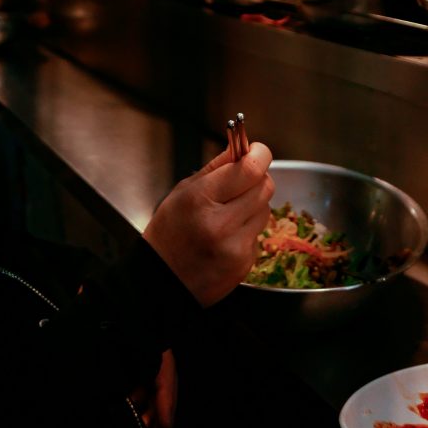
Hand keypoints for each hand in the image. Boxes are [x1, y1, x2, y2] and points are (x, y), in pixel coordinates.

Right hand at [143, 142, 273, 306]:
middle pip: (265, 187)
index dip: (259, 154)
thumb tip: (241, 147)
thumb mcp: (183, 191)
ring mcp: (236, 247)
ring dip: (254, 203)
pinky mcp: (245, 264)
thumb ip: (216, 167)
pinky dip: (248, 228)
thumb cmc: (169, 231)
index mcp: (201, 199)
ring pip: (265, 209)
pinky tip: (227, 235)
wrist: (162, 280)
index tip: (256, 150)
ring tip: (229, 211)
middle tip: (242, 180)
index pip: (250, 169)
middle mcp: (221, 224)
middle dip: (257, 178)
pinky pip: (258, 233)